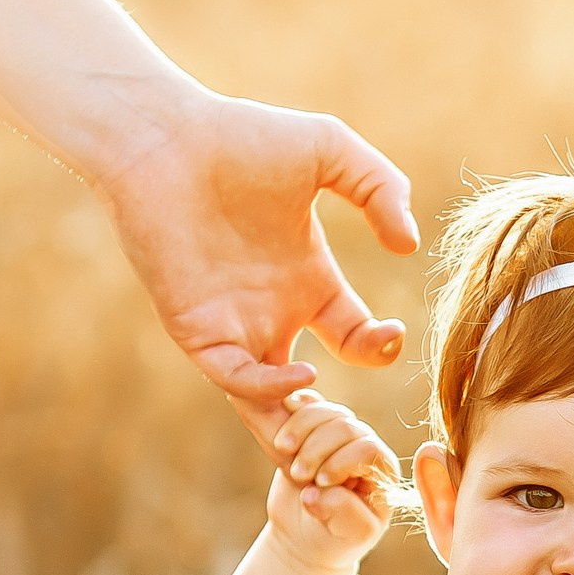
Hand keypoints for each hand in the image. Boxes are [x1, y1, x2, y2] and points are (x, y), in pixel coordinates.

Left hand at [94, 88, 419, 433]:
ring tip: (331, 438)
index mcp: (307, 281)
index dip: (380, 348)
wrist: (165, 138)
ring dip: (300, 428)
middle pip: (312, 389)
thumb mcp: (330, 151)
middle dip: (338, 414)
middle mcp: (273, 312)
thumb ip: (381, 187)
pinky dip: (271, 391)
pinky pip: (237, 380)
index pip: (355, 340)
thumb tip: (408, 245)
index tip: (393, 334)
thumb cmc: (241, 136)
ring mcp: (235, 325)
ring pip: (268, 402)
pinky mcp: (198, 330)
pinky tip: (306, 376)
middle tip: (362, 421)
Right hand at [264, 393, 398, 571]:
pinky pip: (308, 406)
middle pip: (346, 427)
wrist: (306, 535)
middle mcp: (365, 447)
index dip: (342, 461)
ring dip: (301, 427)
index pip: (369, 450)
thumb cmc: (336, 538)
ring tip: (283, 450)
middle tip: (298, 475)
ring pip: (326, 412)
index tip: (320, 483)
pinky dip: (294, 408)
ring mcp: (339, 436)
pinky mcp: (314, 429)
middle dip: (317, 448)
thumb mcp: (350, 535)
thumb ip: (344, 514)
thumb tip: (316, 494)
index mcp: (382, 471)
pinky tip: (283, 410)